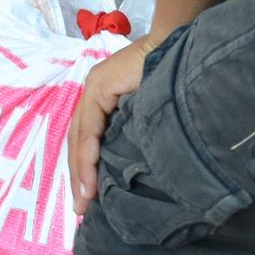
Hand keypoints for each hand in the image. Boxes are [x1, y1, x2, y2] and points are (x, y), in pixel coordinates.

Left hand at [69, 40, 154, 216]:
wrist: (177, 44)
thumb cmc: (171, 77)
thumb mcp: (149, 112)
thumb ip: (136, 131)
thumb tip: (136, 165)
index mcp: (102, 97)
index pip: (86, 138)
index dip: (85, 168)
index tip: (88, 200)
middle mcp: (93, 92)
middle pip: (77, 140)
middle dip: (78, 176)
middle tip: (81, 210)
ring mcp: (93, 87)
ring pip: (80, 137)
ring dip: (81, 171)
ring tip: (85, 201)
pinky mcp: (99, 87)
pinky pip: (90, 128)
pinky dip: (89, 154)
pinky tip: (90, 178)